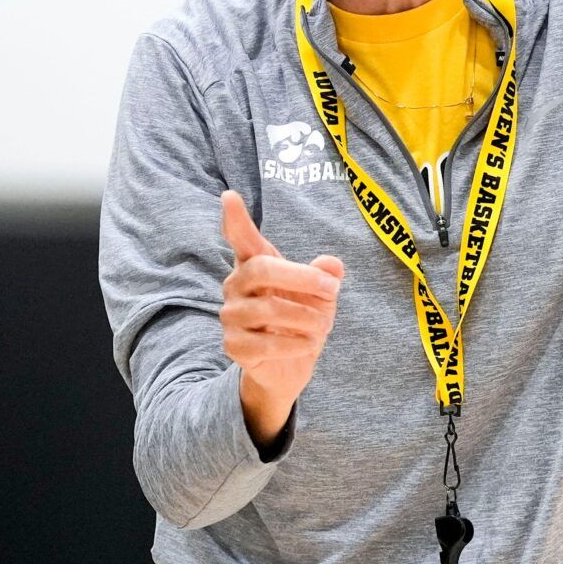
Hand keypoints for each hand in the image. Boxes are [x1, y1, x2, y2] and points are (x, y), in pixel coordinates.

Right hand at [218, 189, 344, 440]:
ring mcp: (231, 316)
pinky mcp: (234, 346)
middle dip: (303, 278)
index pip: (243, 240)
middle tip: (333, 290)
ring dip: (306, 318)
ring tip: (323, 325)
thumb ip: (326, 278)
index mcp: (256, 266)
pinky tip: (307, 344)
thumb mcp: (322, 296)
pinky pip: (267, 344)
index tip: (229, 196)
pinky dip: (297, 344)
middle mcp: (237, 286)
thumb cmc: (303, 320)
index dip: (236, 220)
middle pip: (261, 269)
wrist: (290, 367)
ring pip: (269, 309)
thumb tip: (332, 264)